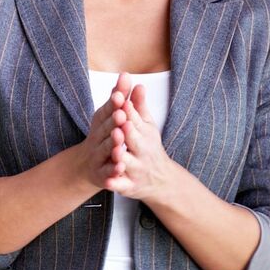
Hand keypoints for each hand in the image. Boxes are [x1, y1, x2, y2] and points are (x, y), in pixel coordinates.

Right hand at [75, 72, 132, 190]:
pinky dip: (113, 171)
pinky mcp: (101, 174)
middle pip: (105, 129)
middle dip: (113, 122)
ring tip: (119, 140)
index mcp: (101, 123)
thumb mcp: (108, 115)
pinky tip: (120, 168)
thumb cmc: (102, 135)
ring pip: (105, 150)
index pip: (107, 111)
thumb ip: (119, 96)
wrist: (86, 165)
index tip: (119, 96)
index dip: (113, 104)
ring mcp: (98, 155)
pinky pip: (107, 172)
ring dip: (111, 145)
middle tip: (121, 115)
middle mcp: (97, 138)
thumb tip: (126, 74)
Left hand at [104, 82, 178, 203]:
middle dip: (127, 132)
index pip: (136, 121)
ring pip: (127, 163)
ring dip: (121, 157)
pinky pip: (121, 185)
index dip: (128, 112)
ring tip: (116, 150)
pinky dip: (116, 183)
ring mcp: (136, 169)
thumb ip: (139, 106)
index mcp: (145, 135)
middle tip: (120, 122)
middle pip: (134, 140)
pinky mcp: (129, 185)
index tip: (122, 102)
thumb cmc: (148, 147)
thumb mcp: (146, 126)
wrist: (161, 181)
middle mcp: (142, 152)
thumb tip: (138, 84)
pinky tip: (108, 182)